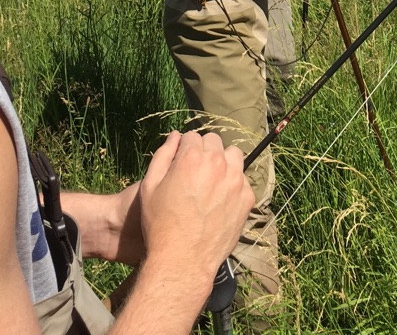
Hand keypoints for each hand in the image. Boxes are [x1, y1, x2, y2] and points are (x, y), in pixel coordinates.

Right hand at [137, 131, 253, 276]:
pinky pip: (242, 179)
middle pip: (214, 142)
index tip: (181, 163)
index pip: (192, 136)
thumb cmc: (160, 223)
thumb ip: (162, 155)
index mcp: (192, 157)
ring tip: (210, 182)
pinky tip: (220, 200)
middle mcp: (217, 164)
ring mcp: (236, 180)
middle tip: (194, 173)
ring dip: (223, 162)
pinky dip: (233, 184)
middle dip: (204, 152)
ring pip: (233, 156)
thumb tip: (176, 136)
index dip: (184, 149)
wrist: (183, 259)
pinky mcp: (247, 197)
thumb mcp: (149, 187)